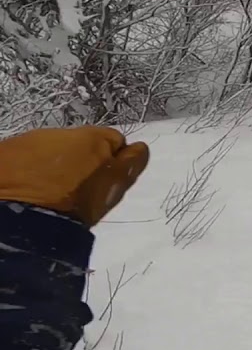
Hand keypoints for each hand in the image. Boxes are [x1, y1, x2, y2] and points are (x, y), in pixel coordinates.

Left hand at [0, 126, 149, 226]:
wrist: (22, 218)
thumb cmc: (75, 204)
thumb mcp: (114, 188)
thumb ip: (131, 164)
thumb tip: (141, 147)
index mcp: (92, 137)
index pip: (114, 140)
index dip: (113, 161)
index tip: (106, 180)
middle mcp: (60, 131)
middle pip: (79, 143)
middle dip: (80, 160)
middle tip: (77, 188)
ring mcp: (30, 140)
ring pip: (50, 149)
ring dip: (53, 164)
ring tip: (50, 191)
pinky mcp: (5, 151)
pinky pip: (24, 156)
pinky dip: (28, 168)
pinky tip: (28, 188)